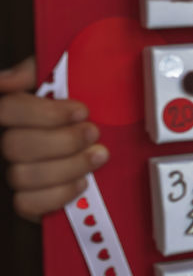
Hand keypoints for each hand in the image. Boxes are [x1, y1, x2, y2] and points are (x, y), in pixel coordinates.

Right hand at [0, 57, 108, 221]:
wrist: (101, 141)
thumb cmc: (78, 111)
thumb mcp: (63, 79)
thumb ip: (39, 71)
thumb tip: (11, 78)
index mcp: (13, 112)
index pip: (7, 109)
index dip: (44, 112)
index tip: (81, 111)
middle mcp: (7, 142)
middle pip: (14, 146)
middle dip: (64, 141)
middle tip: (93, 133)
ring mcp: (12, 172)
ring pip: (22, 176)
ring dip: (69, 166)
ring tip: (97, 156)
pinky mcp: (27, 200)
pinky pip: (27, 204)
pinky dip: (59, 194)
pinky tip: (81, 181)